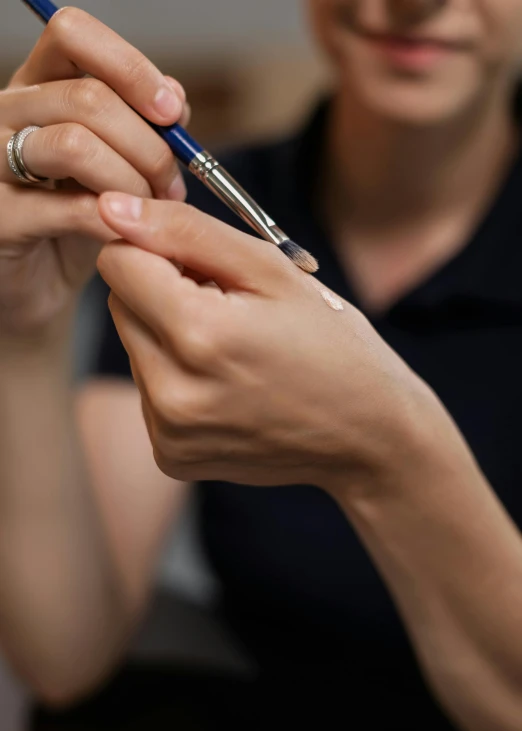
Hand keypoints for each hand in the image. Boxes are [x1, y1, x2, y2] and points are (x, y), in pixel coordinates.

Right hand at [0, 7, 187, 337]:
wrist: (33, 286)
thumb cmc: (74, 222)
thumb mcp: (113, 166)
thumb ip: (142, 127)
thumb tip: (174, 99)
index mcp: (37, 88)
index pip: (73, 36)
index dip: (130, 67)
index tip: (171, 112)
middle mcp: (8, 114)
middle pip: (88, 97)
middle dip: (150, 146)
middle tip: (172, 187)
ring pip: (74, 144)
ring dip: (132, 181)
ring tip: (152, 212)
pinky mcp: (0, 217)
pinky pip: (70, 208)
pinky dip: (115, 222)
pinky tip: (130, 235)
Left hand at [96, 192, 436, 492]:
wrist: (367, 436)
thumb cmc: (331, 344)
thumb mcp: (272, 270)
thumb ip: (187, 231)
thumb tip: (113, 207)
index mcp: (199, 334)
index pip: (118, 262)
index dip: (159, 251)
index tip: (205, 266)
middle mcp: (173, 393)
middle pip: (120, 305)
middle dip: (163, 292)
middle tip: (230, 309)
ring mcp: (170, 433)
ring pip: (133, 348)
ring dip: (170, 336)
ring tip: (235, 351)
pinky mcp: (171, 457)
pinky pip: (149, 392)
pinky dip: (177, 379)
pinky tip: (227, 386)